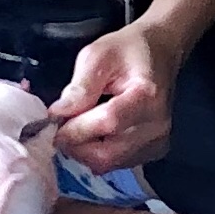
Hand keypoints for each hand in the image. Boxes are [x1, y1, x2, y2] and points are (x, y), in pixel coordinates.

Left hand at [52, 20, 181, 170]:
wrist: (160, 52)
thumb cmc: (128, 50)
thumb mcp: (97, 55)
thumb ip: (79, 86)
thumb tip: (57, 114)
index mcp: (147, 95)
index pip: (107, 123)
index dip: (76, 128)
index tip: (54, 122)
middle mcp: (157, 124)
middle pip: (108, 153)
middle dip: (77, 145)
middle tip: (62, 129)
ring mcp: (159, 140)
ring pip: (110, 163)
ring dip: (86, 151)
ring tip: (79, 128)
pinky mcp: (155, 150)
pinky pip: (119, 163)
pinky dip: (100, 154)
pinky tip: (95, 135)